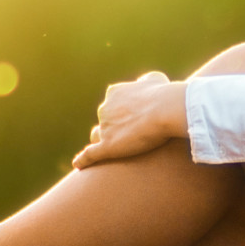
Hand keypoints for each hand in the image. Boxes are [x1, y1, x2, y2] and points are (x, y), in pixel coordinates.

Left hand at [72, 71, 186, 168]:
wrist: (165, 110)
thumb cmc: (163, 95)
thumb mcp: (155, 79)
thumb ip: (146, 81)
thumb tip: (142, 83)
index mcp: (114, 93)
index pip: (112, 105)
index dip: (121, 114)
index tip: (133, 120)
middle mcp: (104, 109)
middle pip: (104, 121)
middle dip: (113, 128)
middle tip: (131, 137)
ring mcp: (104, 128)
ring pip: (97, 137)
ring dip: (102, 142)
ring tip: (114, 151)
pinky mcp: (107, 146)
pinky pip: (90, 155)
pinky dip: (83, 160)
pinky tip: (79, 166)